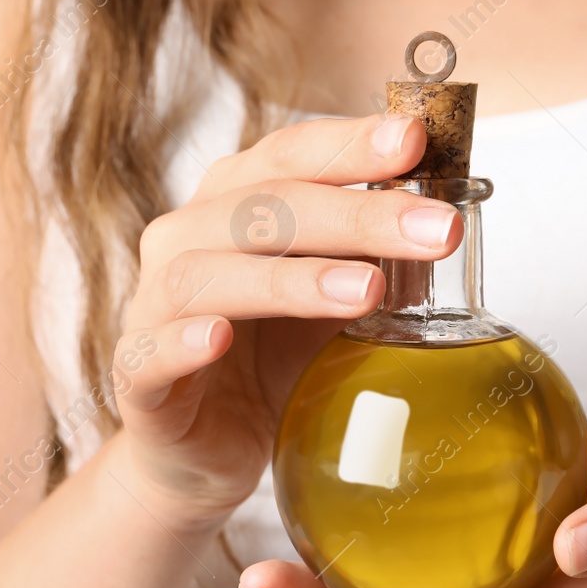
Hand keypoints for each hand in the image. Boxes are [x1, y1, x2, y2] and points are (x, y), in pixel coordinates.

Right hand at [109, 114, 459, 527]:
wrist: (208, 448)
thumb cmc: (272, 358)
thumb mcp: (337, 302)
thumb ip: (377, 259)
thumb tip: (448, 219)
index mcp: (234, 203)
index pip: (290, 154)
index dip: (350, 143)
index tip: (416, 139)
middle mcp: (186, 240)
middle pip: (264, 207)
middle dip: (357, 214)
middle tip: (436, 230)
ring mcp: (153, 307)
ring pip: (208, 274)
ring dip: (289, 278)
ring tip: (364, 292)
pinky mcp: (137, 378)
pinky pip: (150, 352)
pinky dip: (183, 340)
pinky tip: (220, 337)